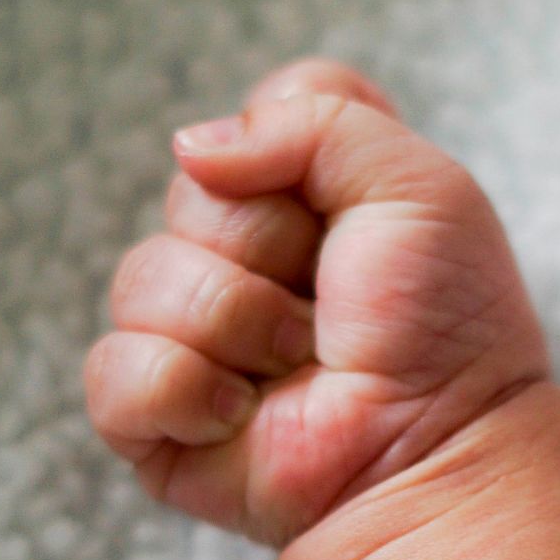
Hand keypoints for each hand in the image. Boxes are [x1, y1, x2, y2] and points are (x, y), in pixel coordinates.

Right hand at [85, 60, 548, 544]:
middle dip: (265, 245)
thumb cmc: (444, 327)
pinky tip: (242, 417)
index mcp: (313, 196)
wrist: (437, 447)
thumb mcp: (418, 187)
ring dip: (236, 323)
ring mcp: (195, 336)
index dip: (296, 150)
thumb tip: (190, 148)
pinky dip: (184, 390)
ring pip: (143, 278)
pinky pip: (115, 371)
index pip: (261, 112)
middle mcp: (247, 256)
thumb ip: (315, 116)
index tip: (351, 208)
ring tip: (300, 364)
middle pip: (192, 190)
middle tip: (329, 304)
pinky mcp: (159, 418)